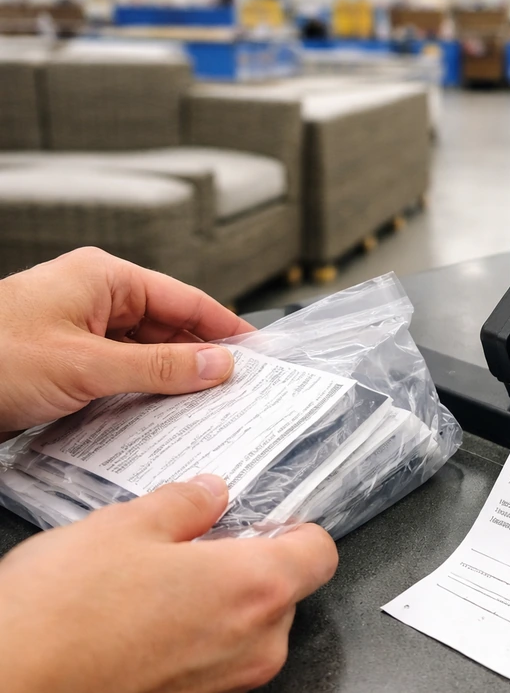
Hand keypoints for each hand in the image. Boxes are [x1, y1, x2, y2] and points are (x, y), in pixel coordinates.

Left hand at [0, 248, 253, 437]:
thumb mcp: (87, 364)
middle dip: (203, 358)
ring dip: (173, 379)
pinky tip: (163, 415)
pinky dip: (143, 392)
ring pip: (146, 353)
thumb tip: (219, 364)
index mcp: (103, 278)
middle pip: (169, 327)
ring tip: (209, 408)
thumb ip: (160, 366)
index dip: (227, 326)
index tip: (260, 352)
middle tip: (240, 390)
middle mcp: (95, 298)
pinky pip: (121, 373)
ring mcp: (79, 331)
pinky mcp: (66, 362)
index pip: (185, 300)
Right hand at [0, 475, 338, 692]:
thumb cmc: (57, 625)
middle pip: (283, 593)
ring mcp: (227, 689)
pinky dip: (192, 647)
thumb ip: (182, 504)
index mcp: (255, 588)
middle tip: (191, 550)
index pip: (320, 552)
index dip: (295, 530)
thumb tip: (207, 493)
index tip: (267, 520)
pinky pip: (214, 669)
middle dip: (246, 567)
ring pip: (247, 633)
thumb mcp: (119, 528)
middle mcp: (256, 646)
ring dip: (216, 609)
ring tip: (150, 592)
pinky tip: (138, 631)